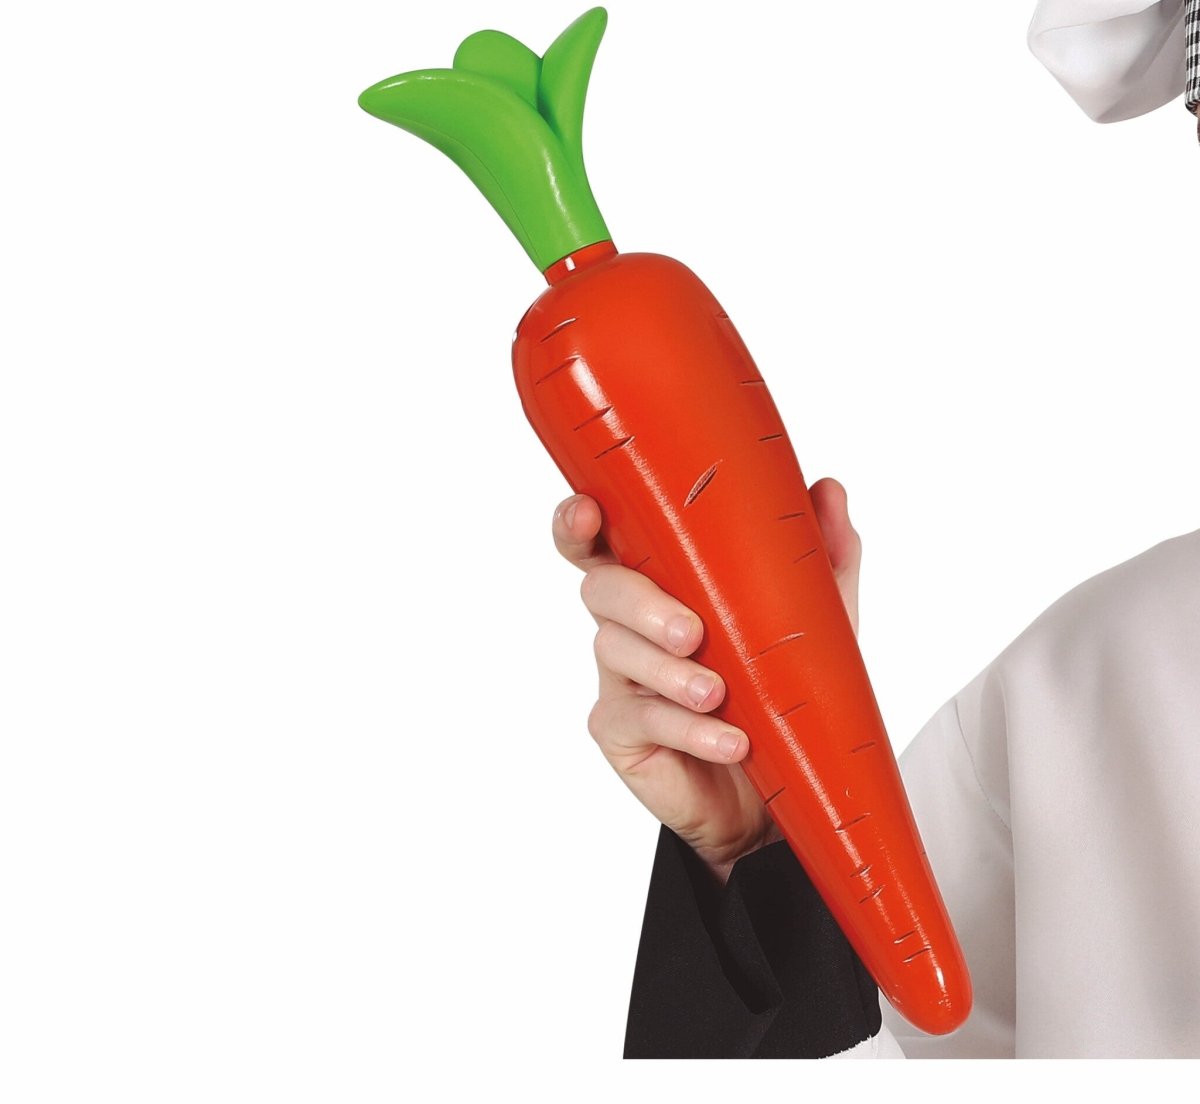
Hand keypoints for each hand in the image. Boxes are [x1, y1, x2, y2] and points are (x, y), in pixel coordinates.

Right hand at [553, 478, 861, 881]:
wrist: (781, 786)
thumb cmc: (781, 687)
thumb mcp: (813, 621)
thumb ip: (818, 556)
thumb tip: (827, 490)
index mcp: (661, 581)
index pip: (603, 540)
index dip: (578, 522)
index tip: (587, 510)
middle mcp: (629, 621)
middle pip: (602, 588)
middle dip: (642, 605)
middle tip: (691, 632)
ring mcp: (619, 677)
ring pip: (615, 651)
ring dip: (670, 672)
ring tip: (716, 693)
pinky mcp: (620, 730)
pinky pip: (640, 718)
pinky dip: (688, 728)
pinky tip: (727, 740)